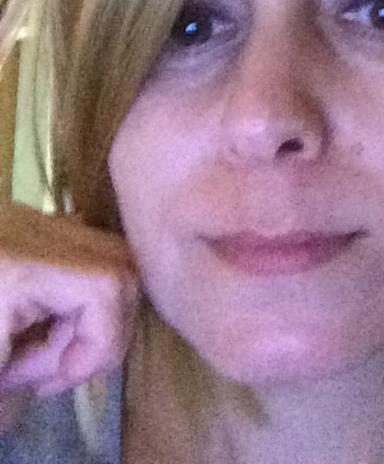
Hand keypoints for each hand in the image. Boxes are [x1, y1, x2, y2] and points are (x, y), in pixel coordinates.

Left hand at [0, 204, 138, 414]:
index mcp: (25, 265)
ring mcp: (37, 225)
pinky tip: (23, 330)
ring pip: (104, 264)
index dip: (99, 345)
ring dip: (83, 319)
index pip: (110, 288)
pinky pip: (79, 259)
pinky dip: (67, 301)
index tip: (49, 383)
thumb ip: (4, 396)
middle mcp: (42, 233)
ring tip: (30, 354)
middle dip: (98, 333)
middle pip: (120, 272)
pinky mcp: (27, 229)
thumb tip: (22, 410)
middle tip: (47, 372)